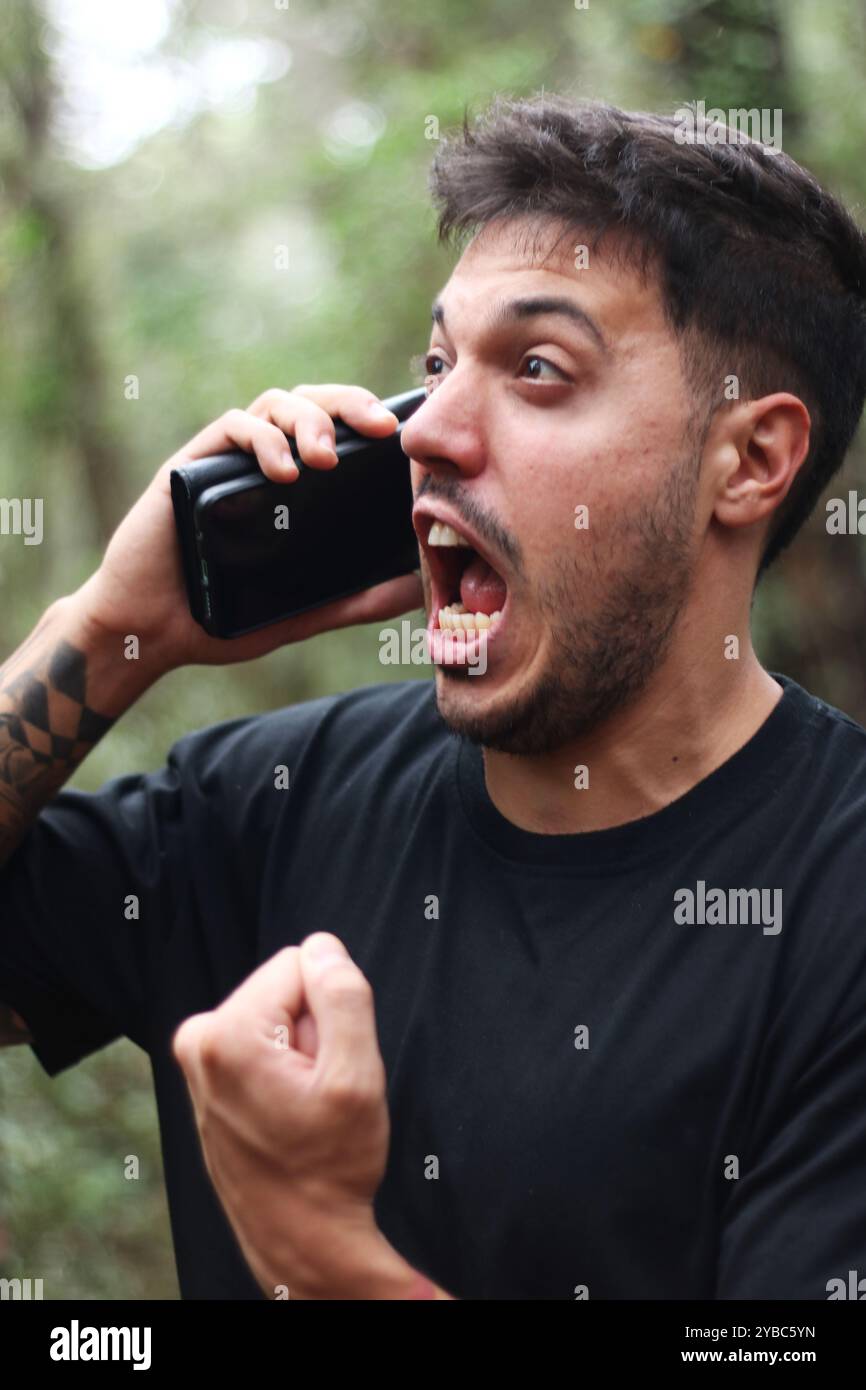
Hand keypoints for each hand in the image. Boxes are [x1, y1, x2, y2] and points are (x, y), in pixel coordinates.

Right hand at [74, 385, 422, 673]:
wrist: (151, 631)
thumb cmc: (221, 618)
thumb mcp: (304, 612)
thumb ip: (357, 601)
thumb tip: (417, 588)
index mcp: (293, 488)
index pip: (338, 429)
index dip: (371, 417)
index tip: (405, 434)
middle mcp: (262, 463)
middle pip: (312, 403)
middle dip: (350, 404)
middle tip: (381, 428)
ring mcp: (226, 461)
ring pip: (275, 404)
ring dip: (309, 421)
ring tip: (327, 459)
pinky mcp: (191, 466)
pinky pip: (231, 428)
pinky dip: (262, 441)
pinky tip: (284, 473)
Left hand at [172, 933, 421, 1298]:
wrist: (300, 1239)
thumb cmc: (328, 1168)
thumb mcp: (356, 1077)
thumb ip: (344, 996)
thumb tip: (324, 947)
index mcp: (226, 1032)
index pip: (303, 962)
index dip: (332, 1012)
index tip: (325, 1069)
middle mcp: (198, 1040)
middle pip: (286, 988)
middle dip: (314, 1031)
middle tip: (316, 1091)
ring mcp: (197, 1060)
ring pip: (278, 1015)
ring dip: (302, 1053)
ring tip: (302, 1106)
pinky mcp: (206, 1075)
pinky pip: (262, 1040)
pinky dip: (284, 1069)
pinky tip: (287, 1111)